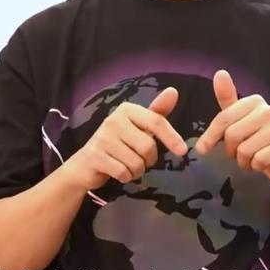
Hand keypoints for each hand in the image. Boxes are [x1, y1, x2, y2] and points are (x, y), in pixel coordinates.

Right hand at [63, 88, 187, 191]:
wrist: (86, 163)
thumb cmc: (119, 142)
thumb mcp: (139, 126)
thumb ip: (157, 113)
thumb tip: (173, 91)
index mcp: (127, 109)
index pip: (156, 121)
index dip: (172, 137)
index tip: (183, 151)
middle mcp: (114, 120)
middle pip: (148, 146)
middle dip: (150, 159)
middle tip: (142, 159)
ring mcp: (102, 138)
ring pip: (136, 162)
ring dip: (138, 170)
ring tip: (128, 165)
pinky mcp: (95, 156)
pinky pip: (123, 173)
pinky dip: (126, 177)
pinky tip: (119, 172)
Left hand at [195, 70, 269, 188]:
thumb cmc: (257, 138)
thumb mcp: (239, 118)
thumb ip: (227, 98)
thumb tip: (220, 73)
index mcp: (255, 101)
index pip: (224, 118)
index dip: (210, 136)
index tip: (202, 149)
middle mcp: (269, 111)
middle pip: (232, 135)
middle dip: (231, 151)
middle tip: (239, 153)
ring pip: (244, 150)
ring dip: (244, 161)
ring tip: (252, 158)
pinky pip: (258, 160)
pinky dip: (256, 166)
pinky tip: (263, 163)